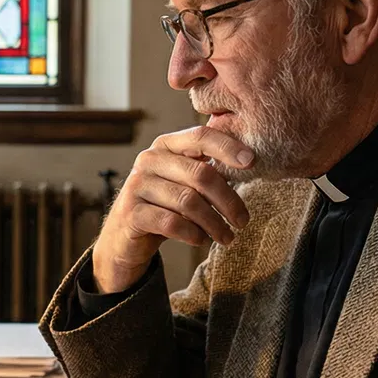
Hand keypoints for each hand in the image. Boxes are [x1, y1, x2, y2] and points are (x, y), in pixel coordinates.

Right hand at [90, 126, 254, 292]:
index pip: (200, 137)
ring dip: (214, 223)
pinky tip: (201, 240)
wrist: (125, 237)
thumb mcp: (185, 183)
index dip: (228, 147)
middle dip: (228, 200)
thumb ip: (207, 170)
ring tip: (227, 237)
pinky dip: (193, 234)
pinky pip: (171, 223)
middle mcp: (149, 159)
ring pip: (188, 202)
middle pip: (200, 174)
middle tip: (243, 221)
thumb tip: (248, 163)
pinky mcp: (131, 213)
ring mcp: (137, 185)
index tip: (252, 162)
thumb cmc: (164, 206)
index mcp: (166, 145)